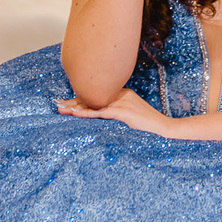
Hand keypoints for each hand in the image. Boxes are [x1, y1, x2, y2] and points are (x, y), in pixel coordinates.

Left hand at [57, 88, 175, 136]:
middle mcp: (120, 94)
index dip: (81, 99)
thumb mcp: (132, 114)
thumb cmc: (148, 125)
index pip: (97, 95)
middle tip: (57, 105)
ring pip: (93, 104)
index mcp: (122, 93)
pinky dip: (86, 114)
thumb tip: (104, 115)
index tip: (66, 102)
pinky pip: (100, 113)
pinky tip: (75, 115)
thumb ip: (119, 112)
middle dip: (74, 102)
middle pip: (92, 97)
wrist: (164, 128)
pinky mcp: (122, 112)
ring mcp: (121, 102)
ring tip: (60, 109)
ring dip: (75, 107)